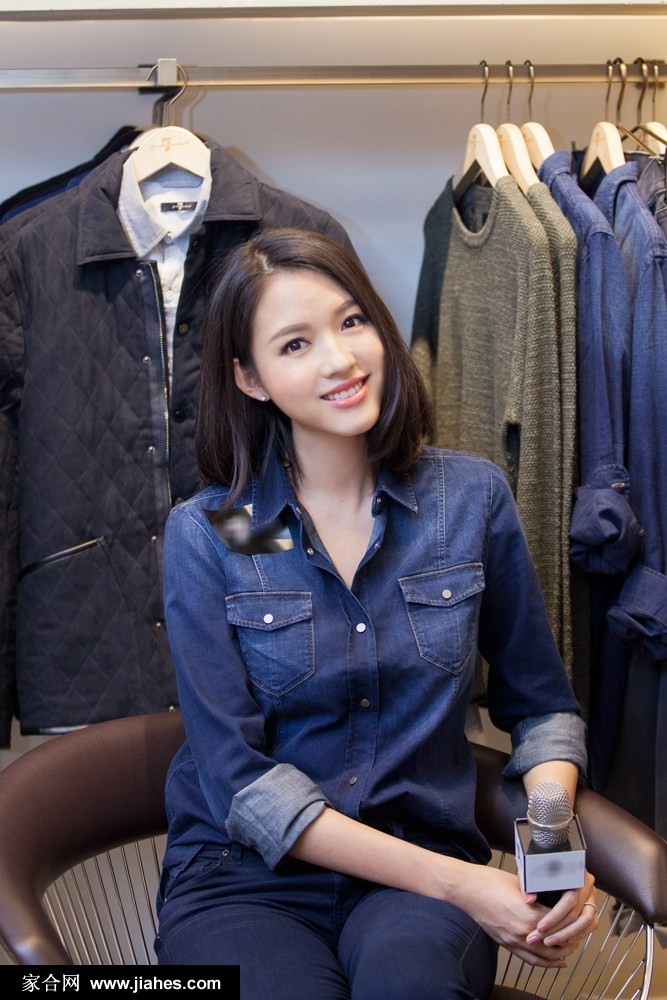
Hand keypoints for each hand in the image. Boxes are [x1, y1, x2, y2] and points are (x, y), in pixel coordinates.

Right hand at [458, 866, 594, 968]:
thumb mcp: (521, 881)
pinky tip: (553, 962)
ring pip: (545, 957)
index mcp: (530, 914)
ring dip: (560, 955)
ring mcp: (514, 940)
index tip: (579, 919)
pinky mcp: (506, 944)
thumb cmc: (489, 881)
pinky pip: (530, 960)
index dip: (573, 924)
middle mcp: (524, 932)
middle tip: (578, 935)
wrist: (467, 889)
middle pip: (556, 945)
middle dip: (570, 942)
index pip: (561, 926)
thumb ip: (539, 889)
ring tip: (569, 949)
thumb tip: (555, 889)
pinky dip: (545, 963)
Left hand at [525, 871, 598, 950]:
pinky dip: (577, 934)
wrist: (552, 859)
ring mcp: (592, 895)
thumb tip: (529, 900)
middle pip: (578, 914)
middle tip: (540, 940)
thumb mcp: (532, 871)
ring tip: (549, 942)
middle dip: (558, 931)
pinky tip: (562, 941)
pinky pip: (590, 925)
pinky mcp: (592, 905)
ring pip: (587, 922)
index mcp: (575, 873)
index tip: (540, 928)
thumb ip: (528, 884)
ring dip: (568, 936)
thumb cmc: (540, 865)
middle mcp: (587, 884)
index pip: (569, 901)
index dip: (554, 917)